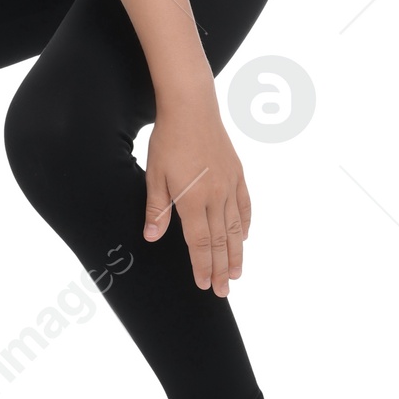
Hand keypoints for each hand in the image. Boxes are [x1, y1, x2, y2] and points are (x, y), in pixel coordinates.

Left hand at [142, 89, 251, 296]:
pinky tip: (246, 235)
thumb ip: (157, 208)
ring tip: (238, 273)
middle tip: (224, 291)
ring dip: (237, 253)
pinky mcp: (237, 172)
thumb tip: (152, 237)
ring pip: (236, 227)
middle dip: (222, 269)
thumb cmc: (169, 139)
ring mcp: (230, 184)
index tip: (206, 285)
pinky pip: (245, 204)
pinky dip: (246, 223)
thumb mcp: (155, 174)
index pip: (199, 243)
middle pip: (221, 241)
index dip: (203, 266)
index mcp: (193, 200)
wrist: (192, 107)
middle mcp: (216, 196)